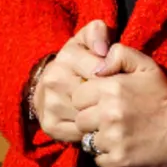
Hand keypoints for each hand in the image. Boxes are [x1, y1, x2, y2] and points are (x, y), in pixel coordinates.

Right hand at [33, 20, 111, 144]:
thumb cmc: (82, 60)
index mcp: (66, 56)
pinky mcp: (49, 125)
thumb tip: (102, 49)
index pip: (101, 71)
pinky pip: (79, 133)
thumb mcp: (89, 40)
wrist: (56, 82)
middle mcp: (53, 79)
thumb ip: (98, 32)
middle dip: (108, 99)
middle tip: (115, 99)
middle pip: (95, 96)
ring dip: (100, 116)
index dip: (114, 77)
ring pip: (87, 116)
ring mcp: (49, 104)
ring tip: (106, 110)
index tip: (117, 79)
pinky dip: (91, 131)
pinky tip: (94, 122)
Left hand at [71, 44, 166, 166]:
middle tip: (111, 120)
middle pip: (80, 120)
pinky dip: (109, 156)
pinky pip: (99, 160)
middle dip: (91, 120)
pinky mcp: (118, 162)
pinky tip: (125, 147)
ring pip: (88, 141)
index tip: (104, 103)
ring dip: (100, 139)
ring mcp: (112, 140)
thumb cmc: (164, 97)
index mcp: (111, 89)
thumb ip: (119, 55)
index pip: (77, 97)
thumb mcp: (146, 67)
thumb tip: (96, 67)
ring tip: (119, 134)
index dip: (89, 100)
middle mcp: (108, 115)